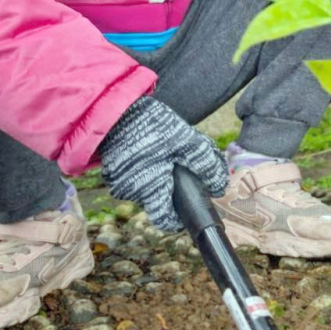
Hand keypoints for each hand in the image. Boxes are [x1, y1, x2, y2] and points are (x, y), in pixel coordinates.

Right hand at [99, 97, 227, 231]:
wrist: (116, 109)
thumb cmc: (152, 126)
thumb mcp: (187, 140)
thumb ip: (206, 165)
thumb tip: (219, 188)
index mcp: (150, 188)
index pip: (165, 220)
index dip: (178, 218)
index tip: (188, 206)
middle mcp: (131, 191)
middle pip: (157, 200)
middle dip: (170, 188)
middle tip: (177, 169)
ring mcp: (118, 182)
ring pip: (145, 187)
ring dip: (155, 175)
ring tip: (162, 152)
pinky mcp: (111, 171)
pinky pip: (133, 176)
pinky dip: (142, 167)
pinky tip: (147, 150)